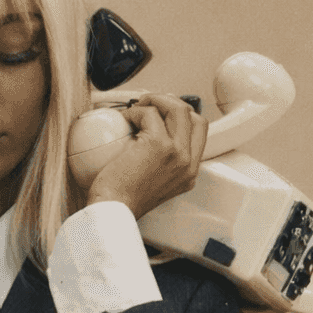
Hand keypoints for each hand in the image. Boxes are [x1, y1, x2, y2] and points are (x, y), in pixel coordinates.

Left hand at [86, 94, 207, 218]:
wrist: (113, 212)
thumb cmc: (121, 202)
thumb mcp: (151, 185)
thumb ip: (158, 165)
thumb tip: (145, 140)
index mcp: (188, 173)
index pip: (199, 134)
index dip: (181, 117)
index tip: (161, 112)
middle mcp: (188, 163)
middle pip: (194, 116)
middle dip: (172, 102)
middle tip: (149, 104)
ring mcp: (178, 153)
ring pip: (178, 108)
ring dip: (156, 100)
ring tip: (137, 107)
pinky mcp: (160, 145)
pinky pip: (150, 113)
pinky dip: (135, 111)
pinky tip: (124, 119)